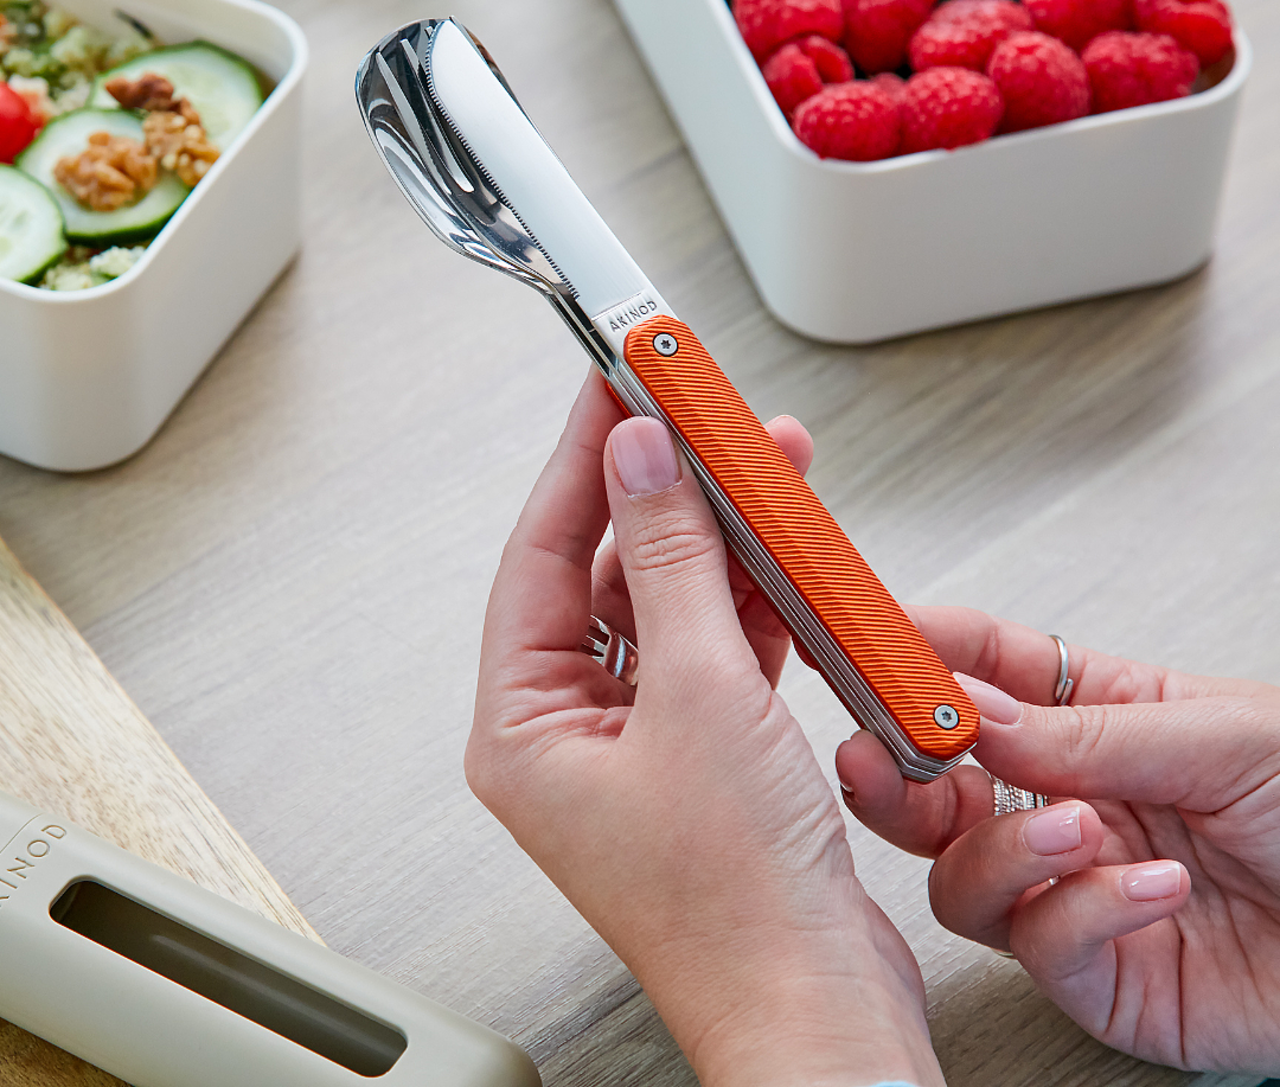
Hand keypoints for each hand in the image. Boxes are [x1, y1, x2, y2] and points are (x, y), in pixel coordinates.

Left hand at [466, 373, 942, 1086]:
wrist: (819, 1008)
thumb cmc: (740, 904)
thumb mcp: (698, 694)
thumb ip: (668, 561)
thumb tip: (641, 460)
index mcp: (523, 729)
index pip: (539, 556)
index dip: (582, 462)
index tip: (615, 389)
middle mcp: (569, 734)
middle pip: (604, 574)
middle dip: (659, 492)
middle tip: (690, 412)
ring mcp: (639, 745)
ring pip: (668, 605)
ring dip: (716, 538)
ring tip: (756, 466)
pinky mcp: (702, 754)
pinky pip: (713, 649)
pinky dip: (749, 598)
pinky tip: (779, 553)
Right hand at [838, 605, 1279, 1074]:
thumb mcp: (1224, 735)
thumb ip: (1089, 730)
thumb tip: (971, 710)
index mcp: (1096, 716)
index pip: (982, 668)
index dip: (917, 647)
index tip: (864, 633)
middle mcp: (1069, 800)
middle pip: (937, 782)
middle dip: (895, 766)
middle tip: (877, 750)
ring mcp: (1076, 887)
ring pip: (962, 872)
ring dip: (1003, 848)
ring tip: (1075, 827)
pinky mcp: (1102, 974)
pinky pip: (1043, 945)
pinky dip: (1086, 912)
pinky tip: (1150, 888)